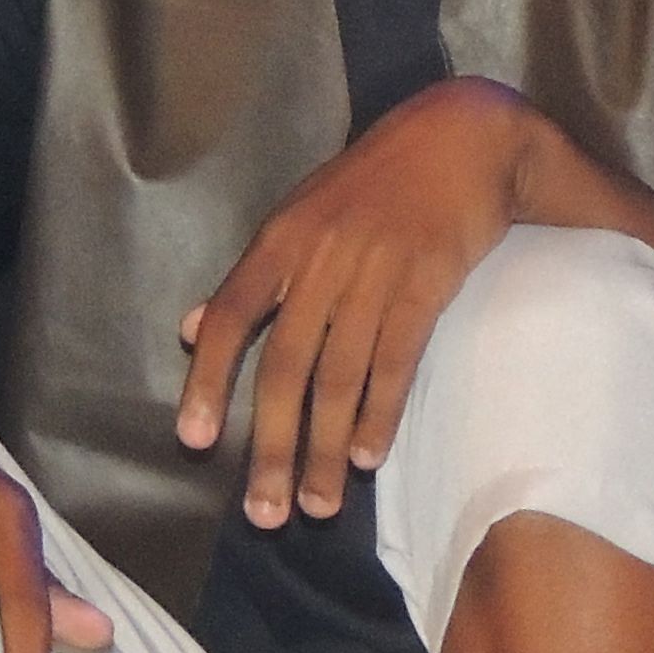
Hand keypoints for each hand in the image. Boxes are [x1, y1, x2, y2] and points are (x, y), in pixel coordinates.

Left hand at [177, 79, 551, 528]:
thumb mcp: (301, 214)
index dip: (209, 381)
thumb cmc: (376, 183)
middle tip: (265, 514)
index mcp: (281, 241)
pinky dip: (380, 412)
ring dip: (326, 448)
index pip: (233, 317)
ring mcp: (375, 271)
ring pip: (340, 376)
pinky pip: (397, 359)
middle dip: (272, 446)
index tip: (194, 440)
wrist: (462, 139)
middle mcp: (321, 259)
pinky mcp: (428, 281)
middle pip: (286, 366)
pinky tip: (367, 456)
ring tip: (319, 504)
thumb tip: (191, 328)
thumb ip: (252, 279)